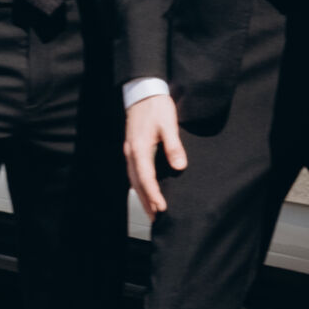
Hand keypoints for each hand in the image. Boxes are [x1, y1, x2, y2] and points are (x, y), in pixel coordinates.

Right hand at [125, 93, 187, 216]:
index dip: (153, 194)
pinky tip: (145, 190)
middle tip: (155, 217)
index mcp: (139, 148)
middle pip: (137, 182)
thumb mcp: (169, 124)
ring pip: (133, 178)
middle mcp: (131, 152)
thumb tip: (179, 166)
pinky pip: (133, 171)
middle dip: (146, 200)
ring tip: (151, 209)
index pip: (146, 177)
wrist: (142, 91)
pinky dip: (139, 184)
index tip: (161, 207)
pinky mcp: (131, 148)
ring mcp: (129, 150)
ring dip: (142, 194)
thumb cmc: (157, 107)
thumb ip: (173, 146)